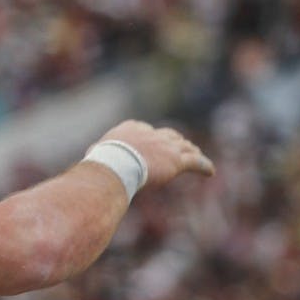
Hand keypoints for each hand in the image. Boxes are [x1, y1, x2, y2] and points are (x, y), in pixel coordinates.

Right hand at [96, 120, 214, 186]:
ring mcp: (166, 146)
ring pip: (184, 147)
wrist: (116, 165)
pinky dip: (204, 166)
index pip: (145, 130)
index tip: (152, 143)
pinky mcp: (177, 160)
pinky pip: (196, 161)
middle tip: (179, 146)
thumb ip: (97, 151)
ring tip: (196, 154)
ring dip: (191, 151)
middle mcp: (151, 133)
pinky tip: (210, 172)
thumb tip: (89, 155)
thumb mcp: (96, 152)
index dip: (151, 138)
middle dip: (174, 140)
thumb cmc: (102, 161)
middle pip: (168, 135)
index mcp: (132, 128)